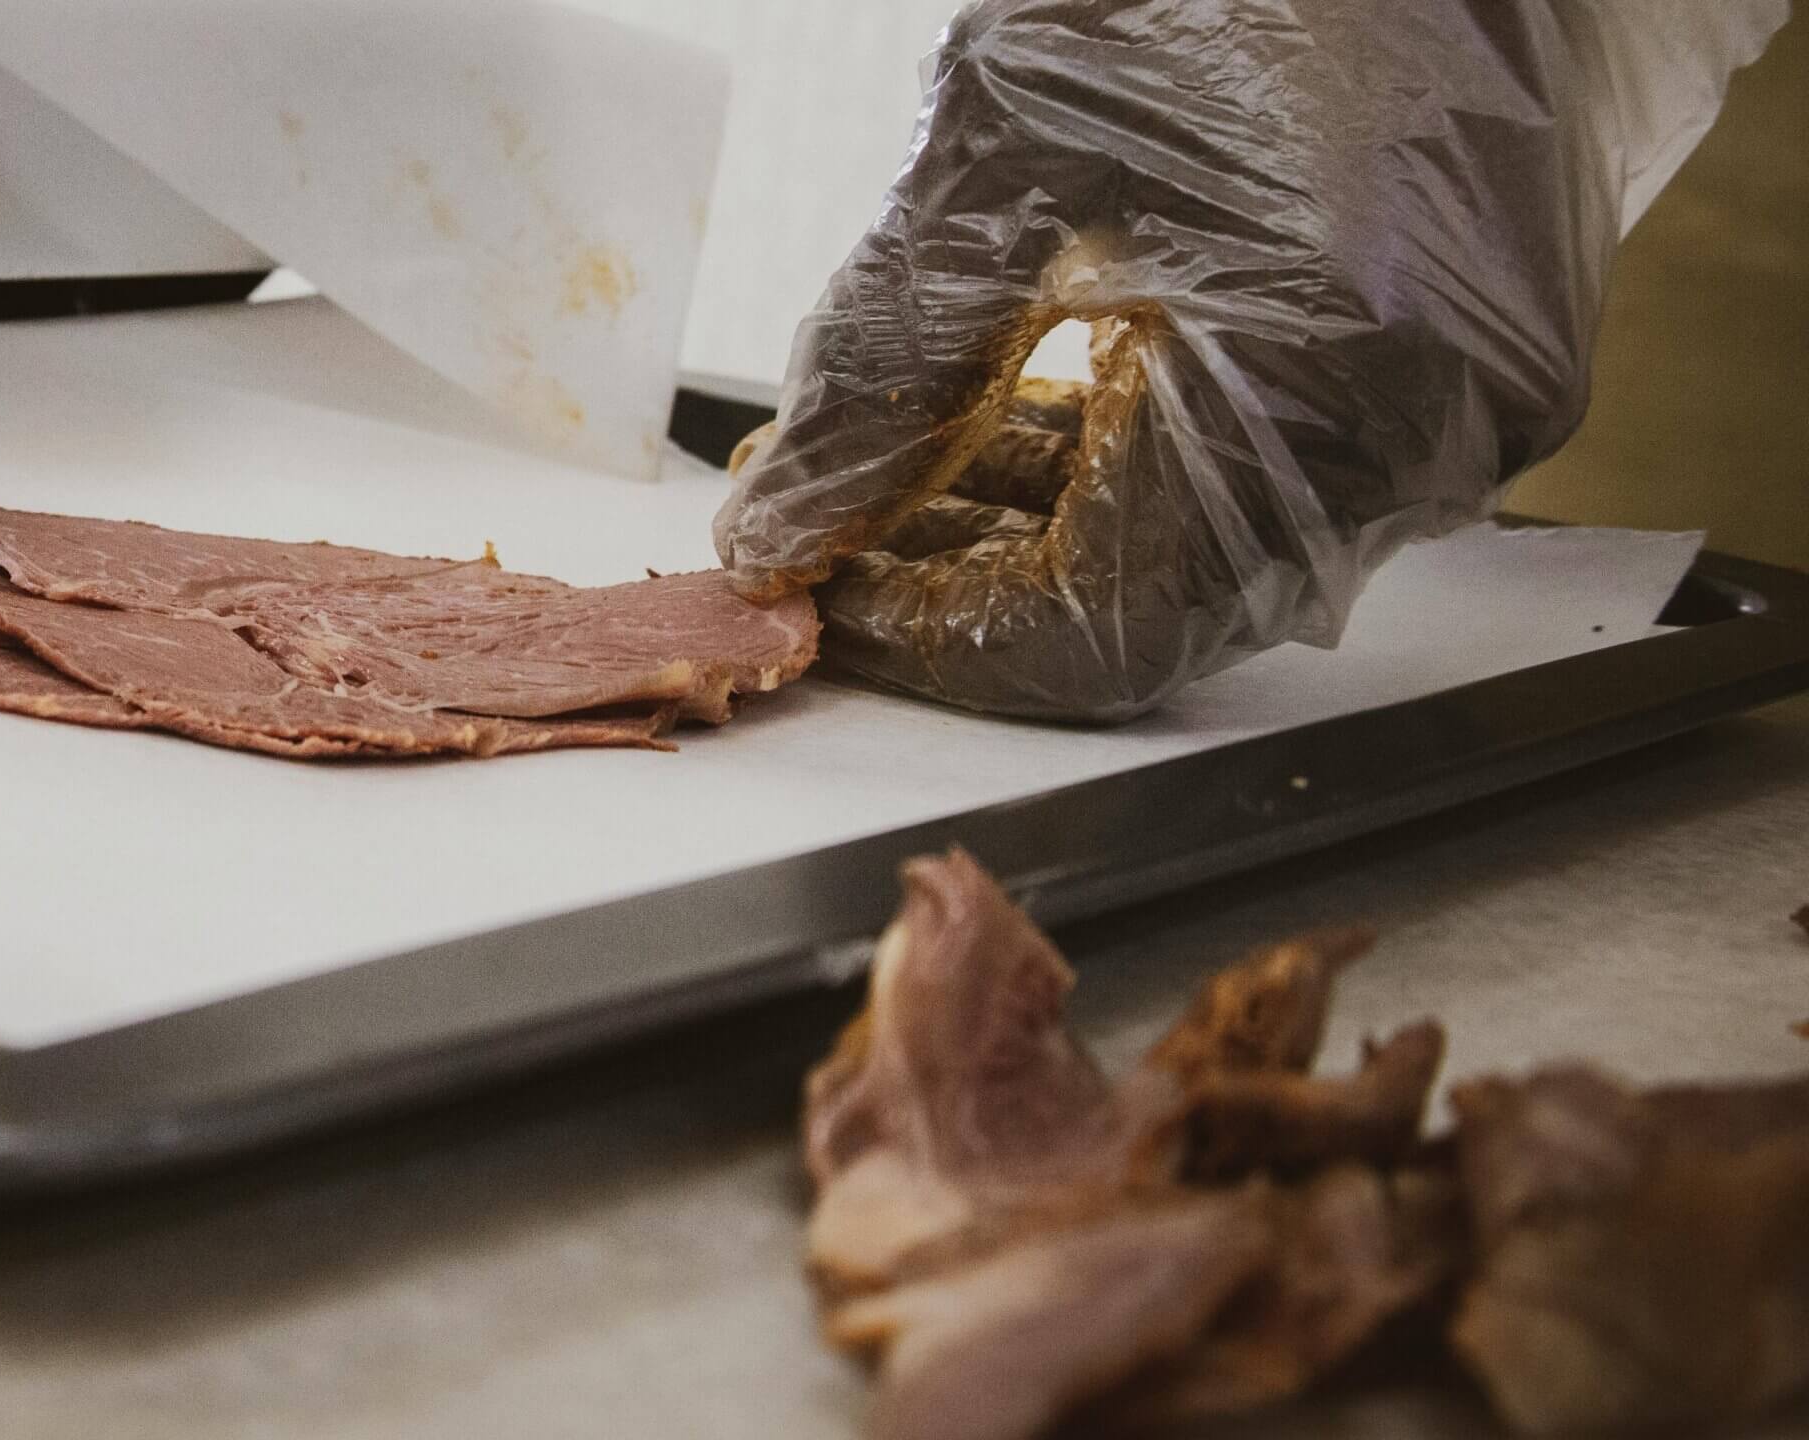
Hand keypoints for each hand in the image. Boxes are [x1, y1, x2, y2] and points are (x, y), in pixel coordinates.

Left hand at [713, 0, 1755, 721]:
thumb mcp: (1007, 150)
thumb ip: (889, 365)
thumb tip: (783, 525)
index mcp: (1332, 390)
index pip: (1100, 637)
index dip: (939, 639)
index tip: (819, 593)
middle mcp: (1432, 437)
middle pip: (1154, 604)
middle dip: (971, 570)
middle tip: (834, 516)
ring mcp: (1471, 403)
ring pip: (1209, 541)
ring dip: (1044, 513)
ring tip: (905, 455)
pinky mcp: (1470, 356)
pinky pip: (1277, 465)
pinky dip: (1135, 453)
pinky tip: (1022, 401)